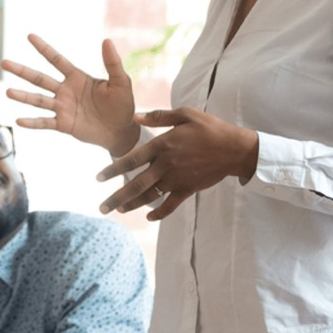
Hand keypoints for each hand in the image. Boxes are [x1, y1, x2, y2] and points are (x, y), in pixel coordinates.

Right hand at [2, 34, 139, 156]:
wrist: (122, 131)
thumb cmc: (123, 104)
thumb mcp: (120, 82)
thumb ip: (112, 63)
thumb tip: (107, 41)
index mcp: (77, 77)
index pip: (57, 60)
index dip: (44, 48)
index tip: (30, 36)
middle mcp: (65, 91)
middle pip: (40, 78)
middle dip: (22, 71)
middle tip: (4, 62)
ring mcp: (62, 108)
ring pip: (38, 100)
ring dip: (23, 96)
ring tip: (8, 92)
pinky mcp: (63, 124)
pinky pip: (45, 122)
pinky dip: (32, 123)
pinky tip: (19, 121)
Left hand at [95, 107, 258, 219]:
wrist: (234, 149)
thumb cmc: (210, 128)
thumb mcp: (185, 114)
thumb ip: (159, 116)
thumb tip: (135, 116)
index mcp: (162, 145)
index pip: (131, 160)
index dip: (113, 170)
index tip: (98, 178)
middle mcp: (165, 165)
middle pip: (135, 184)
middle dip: (116, 198)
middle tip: (102, 208)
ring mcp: (176, 179)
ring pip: (149, 196)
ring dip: (132, 205)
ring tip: (119, 210)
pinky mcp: (188, 189)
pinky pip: (170, 205)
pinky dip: (159, 213)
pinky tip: (148, 217)